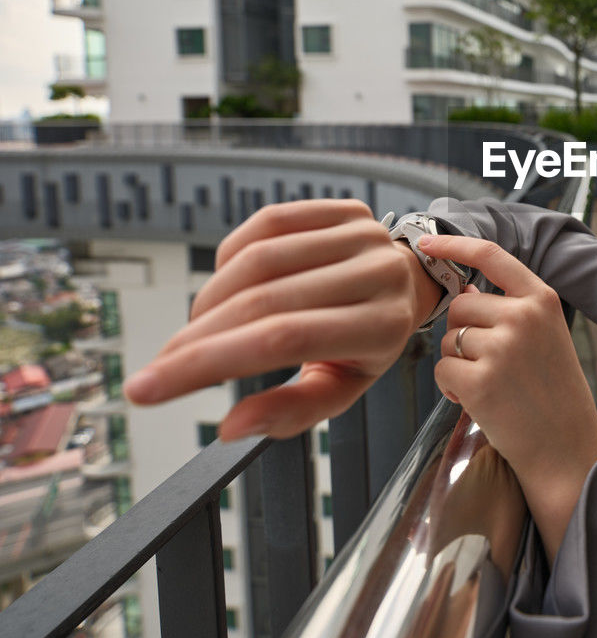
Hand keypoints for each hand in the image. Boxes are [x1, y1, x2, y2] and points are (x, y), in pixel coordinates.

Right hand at [122, 199, 427, 440]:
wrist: (407, 285)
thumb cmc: (367, 344)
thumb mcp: (342, 388)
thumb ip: (291, 411)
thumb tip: (230, 428)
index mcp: (383, 326)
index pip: (281, 340)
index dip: (208, 362)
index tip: (148, 387)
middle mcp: (377, 273)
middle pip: (265, 302)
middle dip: (195, 340)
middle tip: (153, 371)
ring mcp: (362, 234)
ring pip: (259, 260)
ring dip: (210, 301)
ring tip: (197, 332)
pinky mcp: (345, 208)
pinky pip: (268, 224)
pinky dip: (230, 258)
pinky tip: (223, 287)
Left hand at [425, 232, 596, 562]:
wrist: (566, 450)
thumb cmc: (554, 395)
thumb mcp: (545, 337)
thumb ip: (509, 311)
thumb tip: (463, 294)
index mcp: (542, 300)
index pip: (491, 256)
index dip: (454, 244)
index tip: (427, 242)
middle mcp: (522, 317)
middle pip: (461, 307)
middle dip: (463, 334)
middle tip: (491, 365)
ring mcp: (501, 348)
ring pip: (448, 340)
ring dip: (458, 363)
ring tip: (492, 386)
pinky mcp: (480, 381)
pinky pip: (442, 371)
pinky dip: (451, 388)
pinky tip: (480, 401)